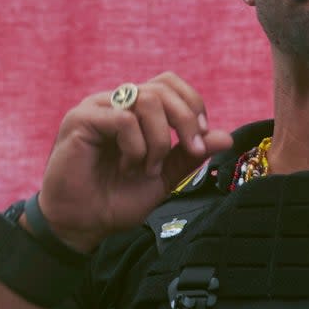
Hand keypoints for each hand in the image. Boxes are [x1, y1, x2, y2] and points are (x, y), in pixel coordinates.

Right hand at [36, 72, 233, 251]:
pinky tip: (128, 167)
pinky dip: (136, 146)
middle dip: (186, 120)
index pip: (170, 84)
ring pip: (146, 100)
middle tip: (192, 150)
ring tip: (149, 168)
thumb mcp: (165, 176)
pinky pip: (123, 118)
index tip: (200, 141)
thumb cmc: (117, 199)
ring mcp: (98, 108)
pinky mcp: (80, 119)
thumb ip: (190, 154)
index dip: (192, 105)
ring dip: (158, 140)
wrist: (82, 224)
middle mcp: (117, 102)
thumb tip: (227, 137)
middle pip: (163, 87)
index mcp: (136, 110)